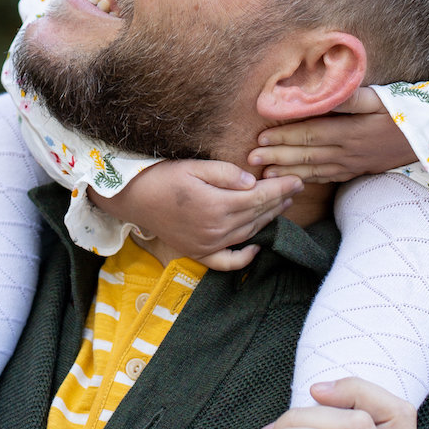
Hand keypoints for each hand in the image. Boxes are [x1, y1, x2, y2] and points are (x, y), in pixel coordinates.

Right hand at [92, 160, 303, 268]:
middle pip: (256, 215)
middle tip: (295, 188)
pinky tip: (256, 247)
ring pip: (247, 233)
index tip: (297, 179)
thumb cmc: (162, 177)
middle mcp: (216, 230)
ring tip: (281, 206)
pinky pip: (227, 262)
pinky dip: (244, 258)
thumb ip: (226, 174)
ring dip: (267, 220)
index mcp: (217, 206)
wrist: (132, 198)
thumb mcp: (195, 166)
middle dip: (278, 201)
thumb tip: (253, 182)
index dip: (280, 189)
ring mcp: (207, 245)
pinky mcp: (198, 253)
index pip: (259, 198)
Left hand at [249, 91, 416, 181]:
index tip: (262, 136)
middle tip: (251, 159)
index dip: (284, 136)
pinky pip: (328, 178)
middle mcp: (348, 151)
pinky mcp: (357, 171)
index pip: (310, 133)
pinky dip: (308, 180)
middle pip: (306, 154)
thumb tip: (323, 90)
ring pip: (314, 170)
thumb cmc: (403, 112)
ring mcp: (352, 165)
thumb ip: (350, 97)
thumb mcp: (379, 98)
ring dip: (287, 172)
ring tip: (264, 176)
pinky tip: (293, 182)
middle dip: (277, 156)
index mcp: (350, 131)